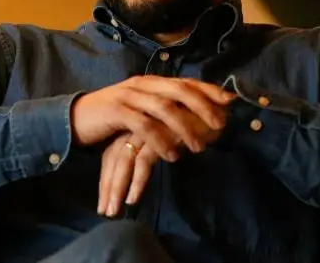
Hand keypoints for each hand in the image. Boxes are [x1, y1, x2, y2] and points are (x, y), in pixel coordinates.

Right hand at [71, 76, 234, 161]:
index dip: (208, 90)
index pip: (185, 82)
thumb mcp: (140, 108)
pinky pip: (144, 125)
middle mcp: (142, 84)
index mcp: (150, 82)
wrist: (76, 118)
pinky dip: (161, 140)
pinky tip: (171, 155)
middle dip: (203, 106)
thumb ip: (162, 108)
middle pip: (179, 90)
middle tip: (221, 125)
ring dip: (185, 128)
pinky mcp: (116, 111)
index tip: (230, 102)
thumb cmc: (112, 117)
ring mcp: (128, 95)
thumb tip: (195, 116)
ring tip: (199, 147)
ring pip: (164, 108)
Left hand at [98, 114, 221, 216]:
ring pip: (124, 160)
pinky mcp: (161, 133)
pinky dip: (137, 181)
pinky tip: (133, 198)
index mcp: (137, 122)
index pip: (114, 151)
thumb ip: (157, 147)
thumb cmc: (196, 121)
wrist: (215, 108)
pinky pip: (144, 161)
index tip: (104, 199)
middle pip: (114, 157)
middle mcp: (138, 124)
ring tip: (113, 211)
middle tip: (104, 211)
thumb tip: (143, 167)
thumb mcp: (171, 137)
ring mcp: (148, 127)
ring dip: (117, 187)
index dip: (108, 175)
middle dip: (107, 185)